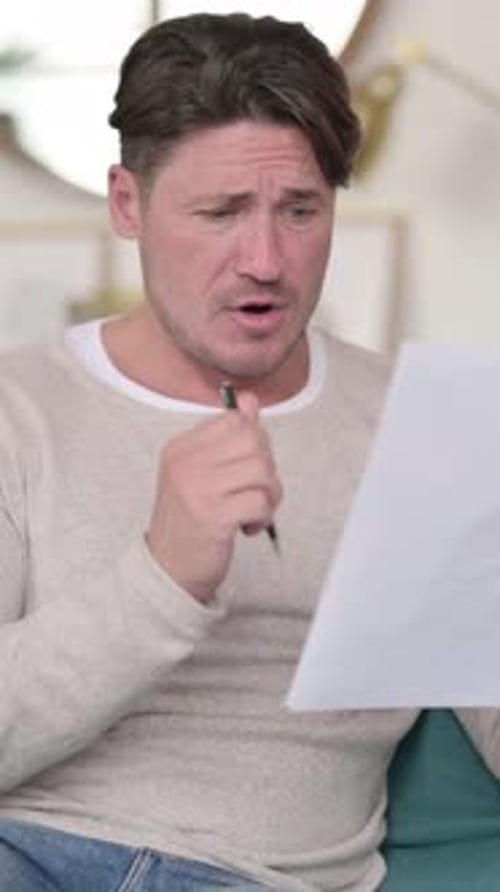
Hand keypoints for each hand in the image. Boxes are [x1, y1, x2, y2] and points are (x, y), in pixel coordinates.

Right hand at [145, 392, 281, 602]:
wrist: (168, 569)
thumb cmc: (188, 522)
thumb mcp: (201, 472)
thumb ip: (226, 437)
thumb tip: (249, 401)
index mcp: (182, 448)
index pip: (235, 420)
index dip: (255, 442)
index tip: (248, 467)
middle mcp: (186, 463)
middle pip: (253, 440)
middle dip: (266, 467)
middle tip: (255, 490)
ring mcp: (198, 488)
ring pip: (261, 469)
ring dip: (269, 494)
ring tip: (253, 510)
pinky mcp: (213, 516)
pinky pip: (260, 501)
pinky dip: (263, 516)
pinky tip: (248, 527)